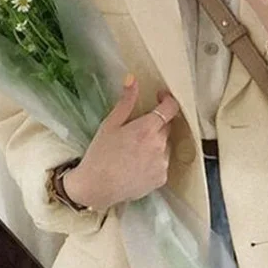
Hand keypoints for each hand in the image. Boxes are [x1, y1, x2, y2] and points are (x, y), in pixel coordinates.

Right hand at [64, 76, 179, 209]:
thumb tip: (132, 79)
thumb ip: (126, 102)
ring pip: (165, 145)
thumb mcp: (110, 124)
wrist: (96, 188)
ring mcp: (163, 163)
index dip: (168, 100)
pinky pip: (162, 163)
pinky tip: (136, 164)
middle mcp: (160, 145)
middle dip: (156, 124)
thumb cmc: (100, 154)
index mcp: (147, 129)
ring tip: (133, 151)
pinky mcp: (162, 178)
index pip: (171, 108)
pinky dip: (154, 160)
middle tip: (136, 130)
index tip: (160, 97)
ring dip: (155, 143)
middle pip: (167, 127)